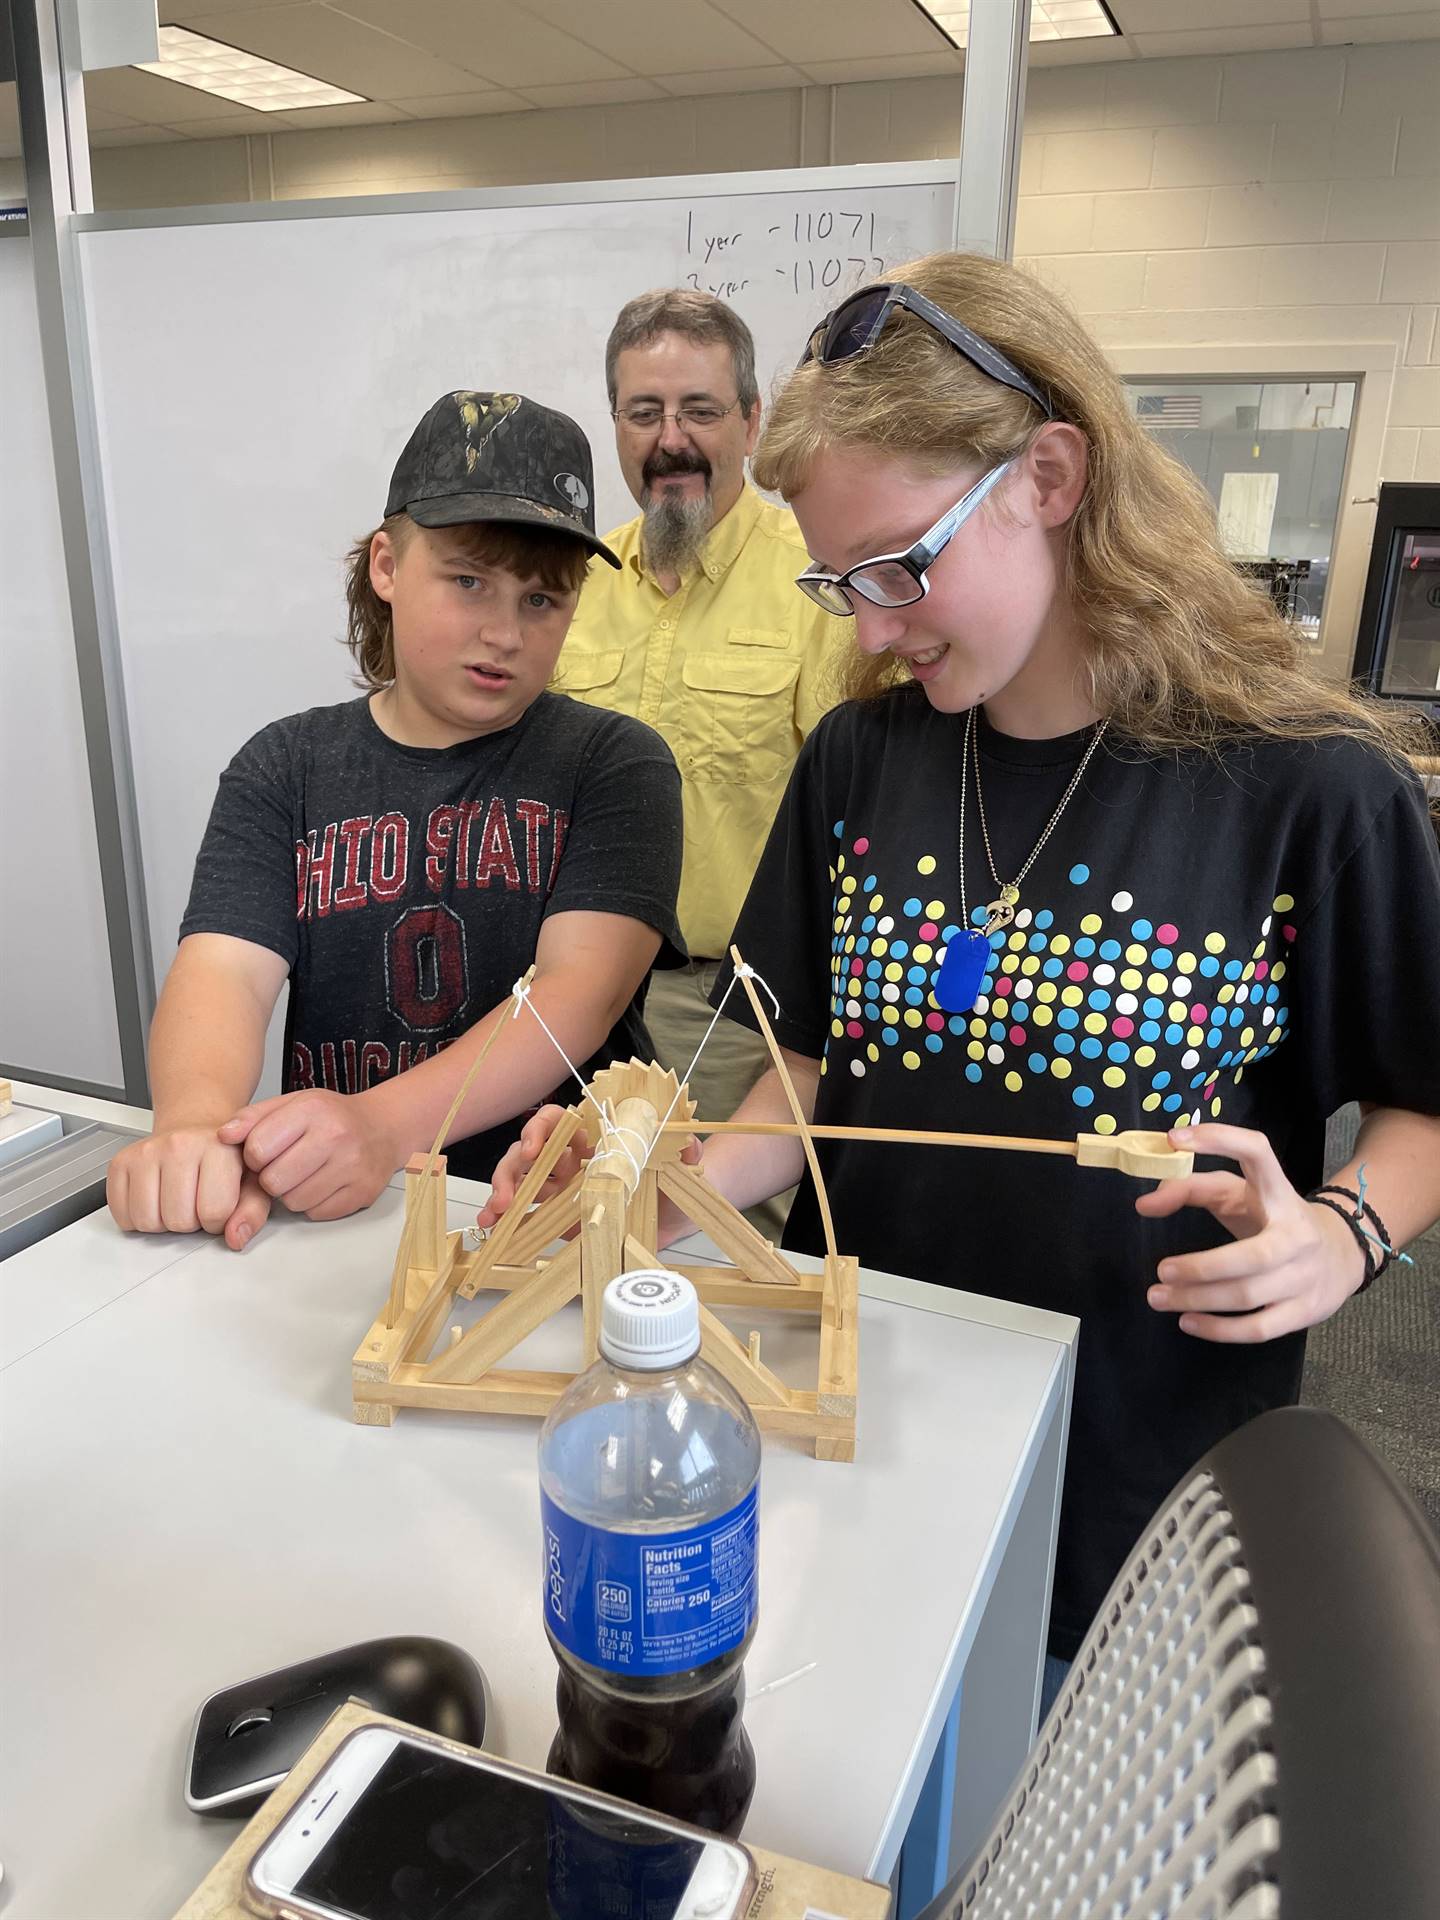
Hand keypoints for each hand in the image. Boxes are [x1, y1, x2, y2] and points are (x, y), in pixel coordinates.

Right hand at [107, 1126, 271, 1248]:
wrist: (194, 1129)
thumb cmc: (224, 1157)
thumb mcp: (252, 1182)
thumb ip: (252, 1212)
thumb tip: (236, 1238)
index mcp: (218, 1148)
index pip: (214, 1212)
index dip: (218, 1221)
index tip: (219, 1206)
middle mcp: (179, 1145)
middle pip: (178, 1221)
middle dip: (191, 1222)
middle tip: (196, 1201)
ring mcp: (146, 1152)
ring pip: (147, 1221)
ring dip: (163, 1222)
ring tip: (177, 1200)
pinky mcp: (120, 1162)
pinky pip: (122, 1215)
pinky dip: (137, 1218)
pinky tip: (156, 1199)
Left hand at [219, 1089, 398, 1221]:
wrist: (383, 1127)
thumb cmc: (332, 1117)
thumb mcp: (292, 1103)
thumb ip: (254, 1117)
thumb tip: (223, 1136)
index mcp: (312, 1110)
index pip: (257, 1148)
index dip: (254, 1155)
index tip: (266, 1151)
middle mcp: (336, 1137)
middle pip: (274, 1181)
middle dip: (271, 1178)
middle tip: (285, 1166)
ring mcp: (352, 1167)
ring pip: (294, 1201)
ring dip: (292, 1193)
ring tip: (305, 1174)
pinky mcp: (362, 1192)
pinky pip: (316, 1212)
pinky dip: (313, 1203)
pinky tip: (323, 1183)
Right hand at [476, 1106, 701, 1245]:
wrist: (675, 1215)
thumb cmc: (673, 1179)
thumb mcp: (680, 1164)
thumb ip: (683, 1151)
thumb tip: (689, 1145)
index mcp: (592, 1137)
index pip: (556, 1122)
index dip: (540, 1130)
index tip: (534, 1150)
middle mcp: (571, 1157)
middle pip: (529, 1153)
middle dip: (512, 1171)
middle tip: (507, 1198)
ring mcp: (561, 1186)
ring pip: (520, 1180)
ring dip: (502, 1193)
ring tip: (493, 1216)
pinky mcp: (558, 1215)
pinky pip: (526, 1212)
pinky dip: (507, 1218)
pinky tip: (493, 1227)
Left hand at [1134, 1122, 1368, 1341]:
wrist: (1342, 1254)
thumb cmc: (1272, 1220)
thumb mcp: (1239, 1195)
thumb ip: (1191, 1189)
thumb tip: (1144, 1205)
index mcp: (1279, 1192)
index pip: (1257, 1153)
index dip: (1219, 1139)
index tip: (1174, 1140)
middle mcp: (1296, 1233)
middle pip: (1250, 1257)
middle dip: (1201, 1267)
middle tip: (1161, 1270)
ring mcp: (1305, 1276)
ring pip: (1249, 1295)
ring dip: (1198, 1299)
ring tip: (1158, 1297)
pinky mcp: (1305, 1311)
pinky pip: (1259, 1328)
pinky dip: (1220, 1330)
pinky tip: (1188, 1321)